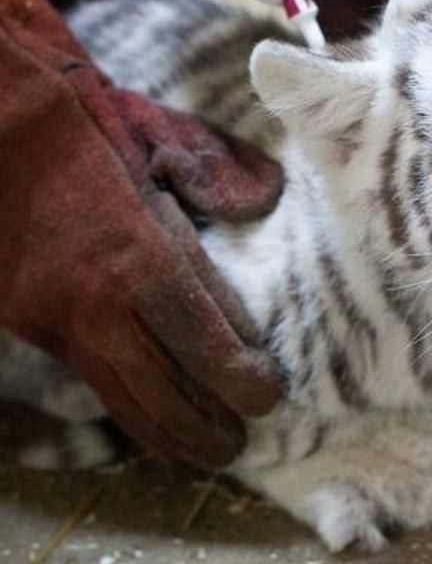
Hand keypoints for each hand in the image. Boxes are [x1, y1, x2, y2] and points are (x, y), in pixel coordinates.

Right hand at [0, 0, 283, 467]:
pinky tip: (143, 415)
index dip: (238, 375)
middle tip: (239, 444)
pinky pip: (84, 375)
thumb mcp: (154, 131)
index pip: (202, 336)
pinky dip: (120, 403)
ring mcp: (53, 315)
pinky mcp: (24, 318)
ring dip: (162, 431)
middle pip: (160, 387)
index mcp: (138, 252)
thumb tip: (264, 198)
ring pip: (116, 394)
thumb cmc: (74, 119)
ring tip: (199, 451)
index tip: (267, 395)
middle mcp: (95, 299)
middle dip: (204, 424)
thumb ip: (215, 173)